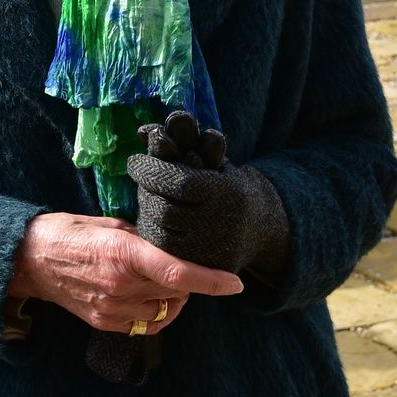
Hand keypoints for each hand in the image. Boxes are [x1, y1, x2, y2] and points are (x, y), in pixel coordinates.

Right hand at [9, 211, 242, 335]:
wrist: (32, 259)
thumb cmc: (70, 231)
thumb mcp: (109, 223)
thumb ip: (141, 237)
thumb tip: (169, 244)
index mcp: (123, 252)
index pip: (177, 273)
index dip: (210, 280)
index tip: (235, 283)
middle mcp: (121, 284)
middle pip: (175, 291)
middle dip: (190, 281)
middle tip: (189, 262)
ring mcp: (113, 308)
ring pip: (164, 310)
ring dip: (175, 297)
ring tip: (168, 278)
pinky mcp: (105, 322)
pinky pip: (147, 324)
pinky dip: (159, 312)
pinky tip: (154, 295)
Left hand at [128, 112, 288, 276]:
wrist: (261, 225)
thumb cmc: (229, 183)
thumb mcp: (213, 158)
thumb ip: (181, 143)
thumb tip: (143, 130)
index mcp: (224, 192)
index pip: (177, 181)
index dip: (151, 170)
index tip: (134, 161)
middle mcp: (220, 222)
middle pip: (165, 208)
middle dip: (145, 191)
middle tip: (137, 178)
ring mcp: (213, 248)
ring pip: (163, 233)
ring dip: (146, 211)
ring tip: (144, 195)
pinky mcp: (206, 266)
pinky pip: (168, 253)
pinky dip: (153, 233)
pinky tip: (150, 218)